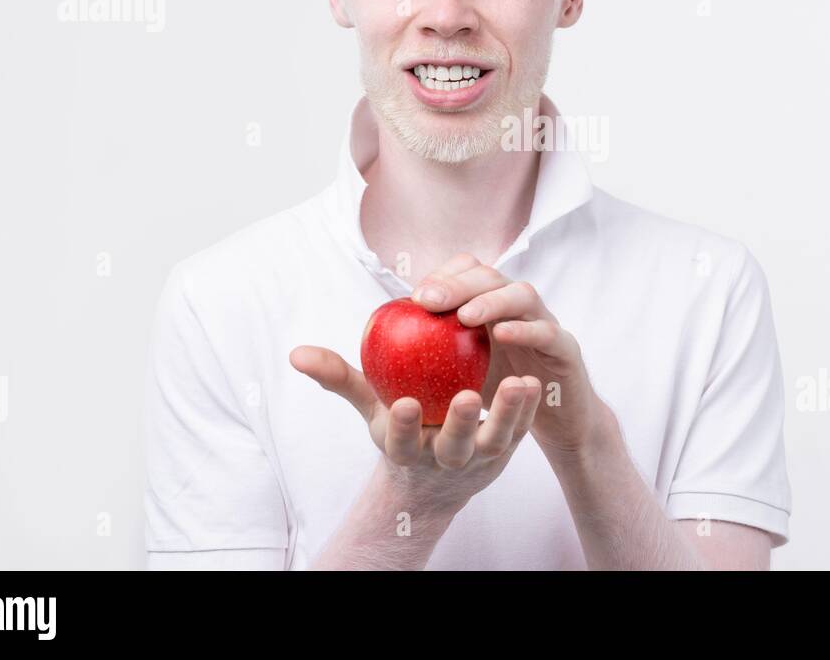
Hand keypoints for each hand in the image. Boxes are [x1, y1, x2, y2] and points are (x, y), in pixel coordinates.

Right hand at [288, 344, 541, 518]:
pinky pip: (519, 430)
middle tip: (467, 397)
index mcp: (406, 449)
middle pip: (453, 445)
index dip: (402, 426)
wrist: (435, 476)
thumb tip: (296, 353)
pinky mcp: (505, 450)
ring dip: (507, 414)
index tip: (403, 404)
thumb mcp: (369, 407)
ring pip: (494, 440)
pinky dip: (526, 410)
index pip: (400, 441)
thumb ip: (339, 377)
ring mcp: (478, 458)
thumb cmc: (399, 426)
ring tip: (517, 383)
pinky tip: (534, 383)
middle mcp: (443, 457)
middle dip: (460, 424)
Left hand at [410, 253, 608, 458]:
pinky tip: (501, 335)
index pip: (467, 272)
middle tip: (428, 301)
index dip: (442, 276)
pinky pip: (548, 331)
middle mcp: (517, 306)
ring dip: (492, 300)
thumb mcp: (454, 375)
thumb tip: (354, 359)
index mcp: (490, 305)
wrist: (554, 420)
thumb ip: (414, 363)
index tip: (415, 298)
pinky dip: (525, 328)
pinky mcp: (566, 348)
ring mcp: (545, 323)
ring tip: (465, 316)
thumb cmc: (498, 394)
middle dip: (458, 284)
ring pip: (522, 294)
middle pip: (490, 276)